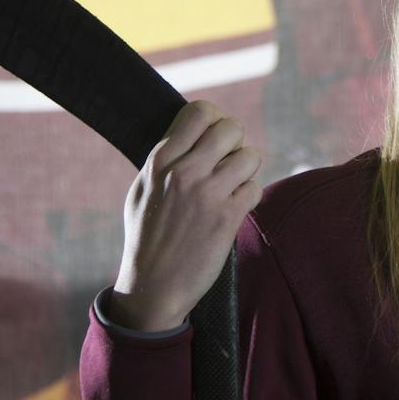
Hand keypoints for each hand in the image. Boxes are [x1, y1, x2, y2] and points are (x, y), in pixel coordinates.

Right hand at [109, 101, 262, 331]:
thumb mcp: (143, 190)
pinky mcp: (227, 218)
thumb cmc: (146, 237)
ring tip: (232, 186)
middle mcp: (184, 172)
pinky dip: (249, 197)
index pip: (200, 112)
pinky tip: (234, 208)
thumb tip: (191, 132)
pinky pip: (255, 188)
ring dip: (245, 170)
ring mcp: (207, 194)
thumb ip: (165, 159)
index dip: (215, 119)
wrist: (152, 287)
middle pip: (231, 128)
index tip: (213, 137)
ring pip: (250, 156)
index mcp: (160, 160)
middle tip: (227, 162)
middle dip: (234, 143)